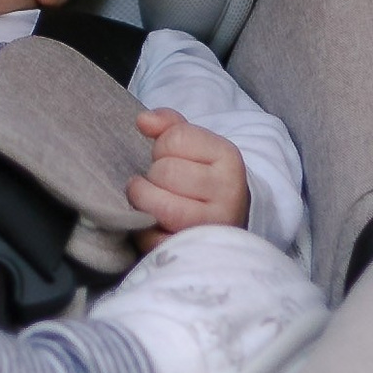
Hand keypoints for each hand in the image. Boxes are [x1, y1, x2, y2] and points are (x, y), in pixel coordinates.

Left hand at [127, 107, 249, 237]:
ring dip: (143, 201)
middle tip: (163, 184)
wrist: (225, 223)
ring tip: (150, 200)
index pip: (174, 139)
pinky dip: (144, 230)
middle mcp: (228, 193)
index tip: (173, 159)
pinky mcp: (194, 251)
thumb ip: (169, 126)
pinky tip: (154, 224)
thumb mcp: (195, 147)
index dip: (162, 147)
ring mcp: (213, 226)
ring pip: (158, 206)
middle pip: (164, 172)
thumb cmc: (202, 180)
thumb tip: (143, 121)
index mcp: (229, 158)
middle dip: (153, 175)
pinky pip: (152, 238)